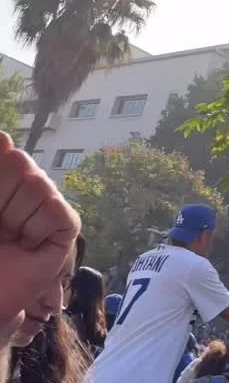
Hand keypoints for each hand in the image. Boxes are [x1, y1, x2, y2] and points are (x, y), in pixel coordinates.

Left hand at [0, 134, 79, 344]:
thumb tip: (4, 137)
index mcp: (4, 178)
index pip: (5, 150)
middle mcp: (26, 186)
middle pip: (20, 162)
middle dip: (2, 199)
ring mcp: (48, 204)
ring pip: (39, 185)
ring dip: (17, 219)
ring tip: (13, 240)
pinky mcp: (67, 226)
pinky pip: (56, 210)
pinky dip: (38, 230)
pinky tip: (30, 246)